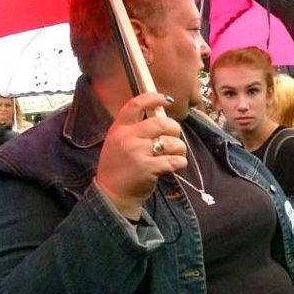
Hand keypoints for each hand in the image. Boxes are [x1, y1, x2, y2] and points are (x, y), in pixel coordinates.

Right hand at [96, 93, 186, 219]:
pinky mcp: (148, 168)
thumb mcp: (118, 143)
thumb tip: (161, 116)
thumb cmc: (119, 168)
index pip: (135, 104)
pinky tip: (175, 166)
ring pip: (172, 142)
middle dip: (174, 129)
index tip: (166, 99)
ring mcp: (137, 153)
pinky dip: (180, 163)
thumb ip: (135, 129)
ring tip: (174, 155)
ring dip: (179, 149)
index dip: (153, 98)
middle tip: (173, 138)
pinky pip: (175, 160)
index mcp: (119, 129)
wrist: (112, 195)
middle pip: (161, 122)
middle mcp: (127, 138)